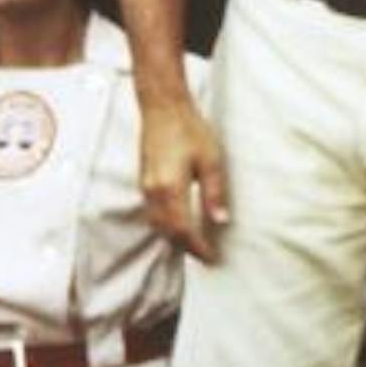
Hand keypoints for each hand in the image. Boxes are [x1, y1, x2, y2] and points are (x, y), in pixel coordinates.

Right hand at [140, 93, 229, 262]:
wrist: (163, 107)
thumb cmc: (189, 129)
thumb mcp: (210, 160)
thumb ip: (214, 193)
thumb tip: (221, 221)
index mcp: (171, 188)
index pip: (184, 230)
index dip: (198, 248)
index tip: (213, 258)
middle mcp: (154, 192)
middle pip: (169, 232)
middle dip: (187, 248)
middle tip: (207, 256)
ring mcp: (146, 187)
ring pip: (158, 224)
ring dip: (176, 238)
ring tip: (195, 245)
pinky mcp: (145, 181)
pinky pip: (153, 213)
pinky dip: (167, 225)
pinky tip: (179, 224)